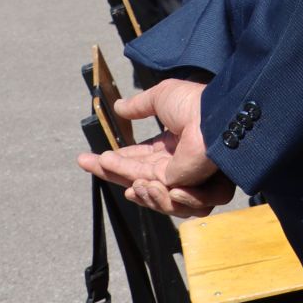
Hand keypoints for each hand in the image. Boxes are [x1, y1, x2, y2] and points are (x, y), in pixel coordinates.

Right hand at [77, 79, 234, 217]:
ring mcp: (189, 179)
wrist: (215, 115)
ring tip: (135, 183)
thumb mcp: (162, 98)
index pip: (135, 162)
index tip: (86, 159)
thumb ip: (139, 106)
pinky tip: (151, 184)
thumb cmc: (194, 103)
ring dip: (142, 193)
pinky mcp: (198, 189)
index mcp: (171, 147)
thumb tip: (119, 106)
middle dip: (112, 174)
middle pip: (138, 180)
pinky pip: (176, 204)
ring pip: (157, 199)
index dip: (111, 163)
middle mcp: (179, 165)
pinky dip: (162, 197)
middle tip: (91, 162)